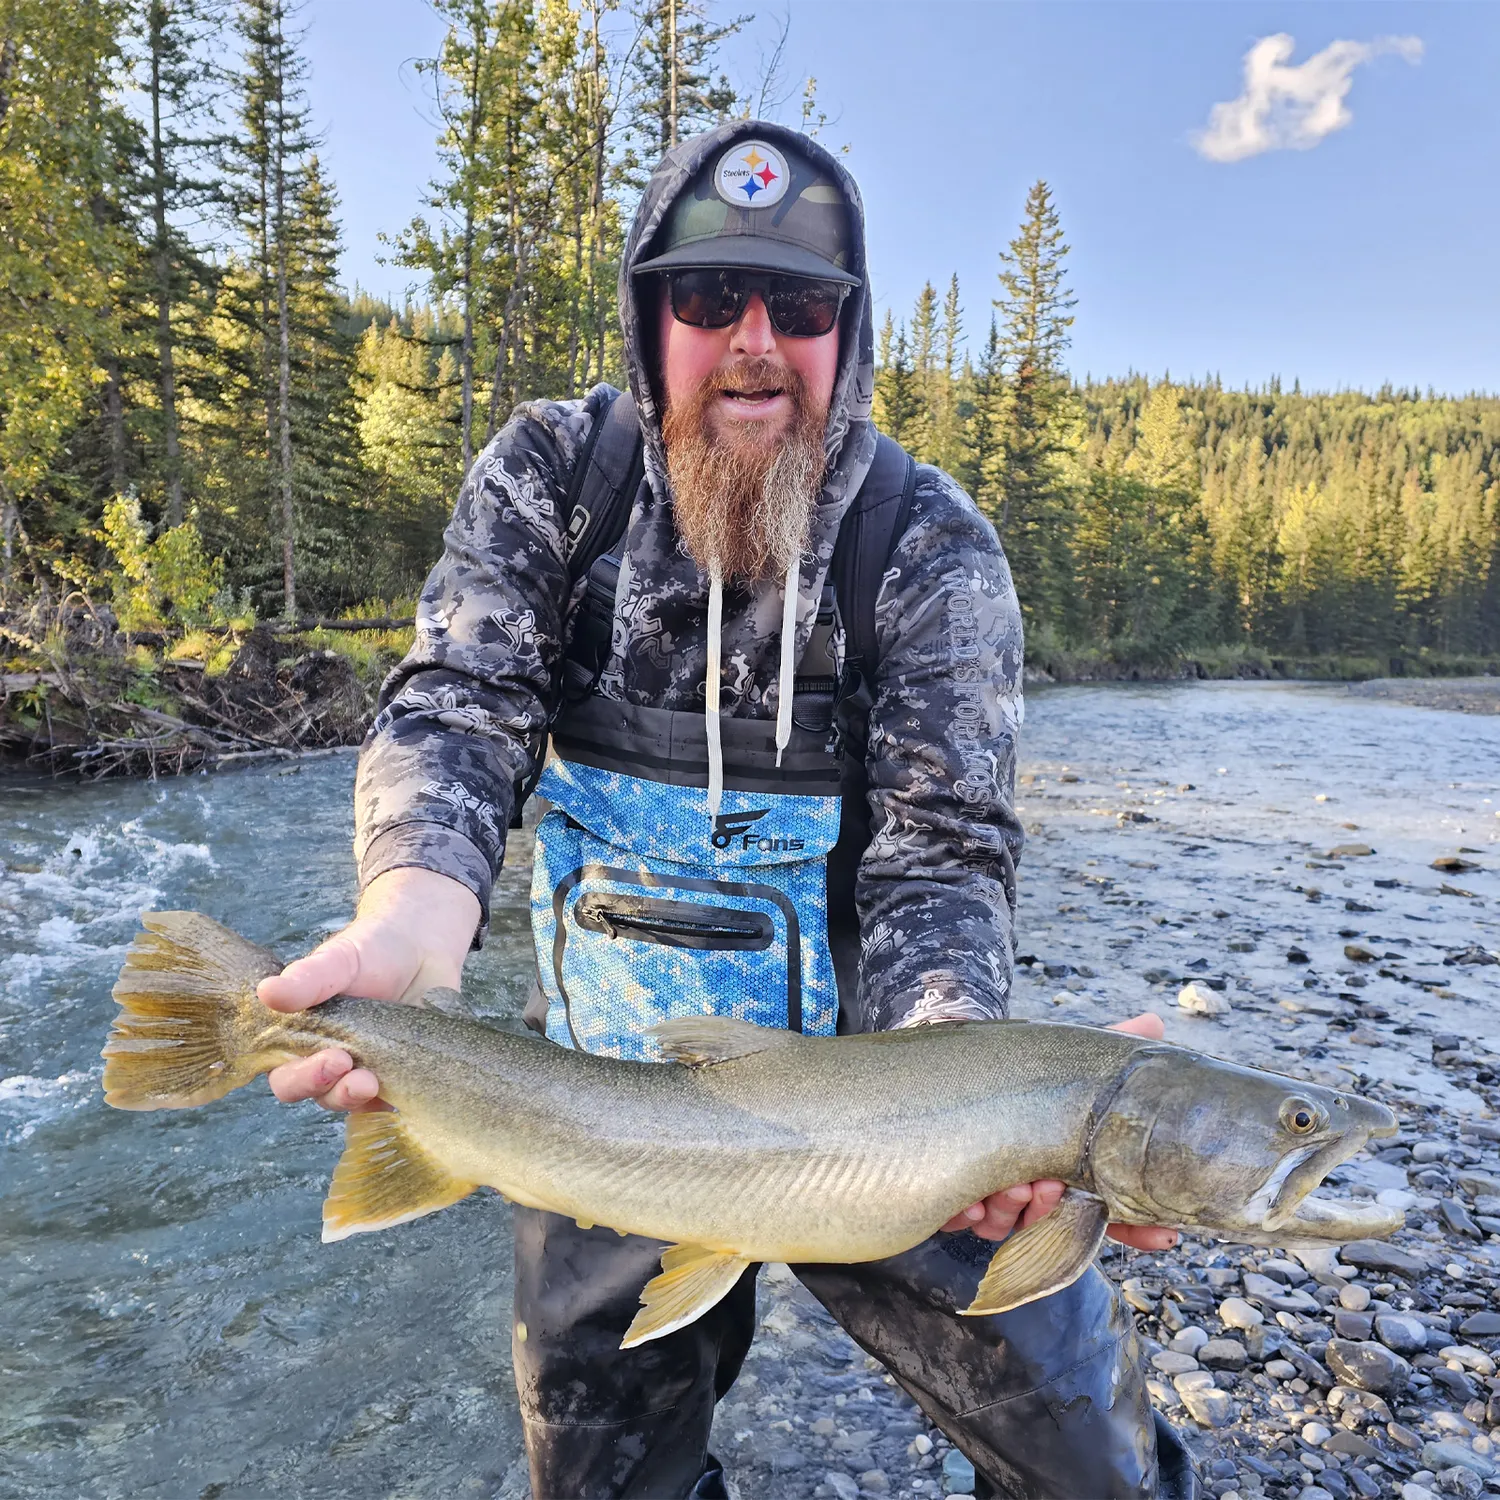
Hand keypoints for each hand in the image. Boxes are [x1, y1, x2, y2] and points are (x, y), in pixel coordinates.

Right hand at [257, 867, 480, 1112]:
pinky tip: (399, 1097)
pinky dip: (392, 1103)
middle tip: (350, 1067)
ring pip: (352, 1102)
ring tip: (371, 1082)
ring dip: (357, 1098)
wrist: (424, 943)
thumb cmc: (372, 950)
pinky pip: (391, 1100)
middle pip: (317, 1094)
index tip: (332, 1059)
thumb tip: (266, 992)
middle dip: (331, 1090)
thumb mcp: (339, 959)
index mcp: (302, 1038)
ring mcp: (365, 1070)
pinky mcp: (398, 1075)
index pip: (286, 1075)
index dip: (302, 1077)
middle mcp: (329, 1060)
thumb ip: (307, 979)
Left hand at [942, 1011, 1178, 1250]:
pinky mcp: (954, 1199)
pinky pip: (962, 1220)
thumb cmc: (1023, 1071)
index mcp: (1069, 1172)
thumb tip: (1155, 1020)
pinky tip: (970, 1202)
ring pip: (1009, 1225)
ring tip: (1013, 1185)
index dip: (1139, 1229)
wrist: (960, 1064)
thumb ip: (1112, 1043)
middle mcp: (1035, 1192)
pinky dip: (969, 1212)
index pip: (1111, 1212)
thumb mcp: (1067, 1059)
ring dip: (1012, 1209)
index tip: (1163, 1235)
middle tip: (1051, 1187)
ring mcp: (995, 1199)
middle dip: (1057, 1210)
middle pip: (1058, 1224)